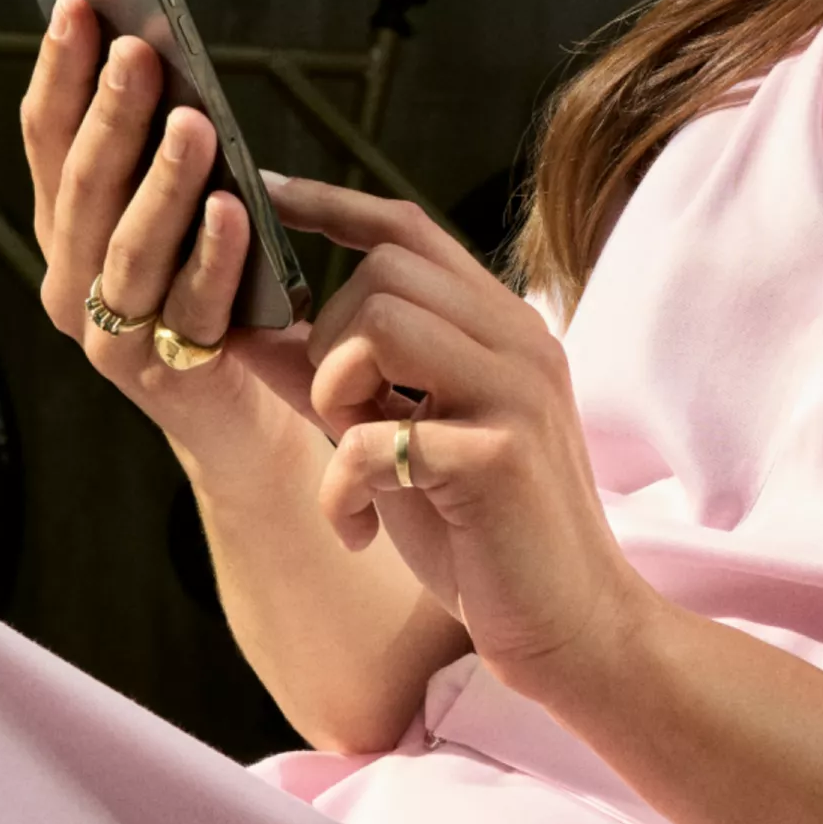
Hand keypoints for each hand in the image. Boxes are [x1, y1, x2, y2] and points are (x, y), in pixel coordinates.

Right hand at [19, 0, 320, 460]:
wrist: (246, 417)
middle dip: (109, 113)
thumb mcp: (176, 213)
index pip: (46, 139)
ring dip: (160, 181)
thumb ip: (161, 151)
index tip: (77, 6)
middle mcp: (72, 279)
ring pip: (128, 248)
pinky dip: (212, 256)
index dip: (59, 73)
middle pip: (82, 187)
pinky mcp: (166, 375)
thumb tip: (163, 50)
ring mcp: (111, 334)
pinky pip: (193, 306)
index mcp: (66, 229)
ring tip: (191, 123)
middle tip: (138, 50)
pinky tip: (233, 208)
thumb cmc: (217, 295)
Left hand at [268, 174, 661, 705]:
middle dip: (329, 337)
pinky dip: (340, 489)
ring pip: (381, 323)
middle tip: (340, 416)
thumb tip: (251, 331)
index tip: (266, 193)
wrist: (572, 630)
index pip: (412, 230)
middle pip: (385, 270)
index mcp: (501, 329)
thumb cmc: (482, 538)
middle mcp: (519, 342)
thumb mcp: (396, 447)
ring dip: (333, 396)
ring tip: (351, 465)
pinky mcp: (501, 456)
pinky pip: (375, 436)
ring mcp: (517, 393)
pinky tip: (357, 530)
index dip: (332, 205)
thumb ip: (334, 383)